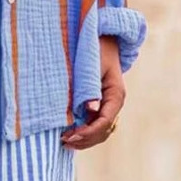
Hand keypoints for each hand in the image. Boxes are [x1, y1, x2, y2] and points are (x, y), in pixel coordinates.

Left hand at [60, 35, 125, 149]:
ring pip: (100, 131)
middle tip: (64, 141)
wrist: (100, 39)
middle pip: (103, 131)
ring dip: (84, 139)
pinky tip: (70, 134)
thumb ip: (90, 87)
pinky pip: (95, 124)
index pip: (105, 121)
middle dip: (85, 139)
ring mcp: (108, 105)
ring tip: (65, 142)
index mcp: (116, 95)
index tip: (71, 135)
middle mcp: (115, 103)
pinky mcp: (100, 105)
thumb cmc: (94, 50)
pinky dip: (84, 132)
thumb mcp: (92, 66)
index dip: (88, 131)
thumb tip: (90, 110)